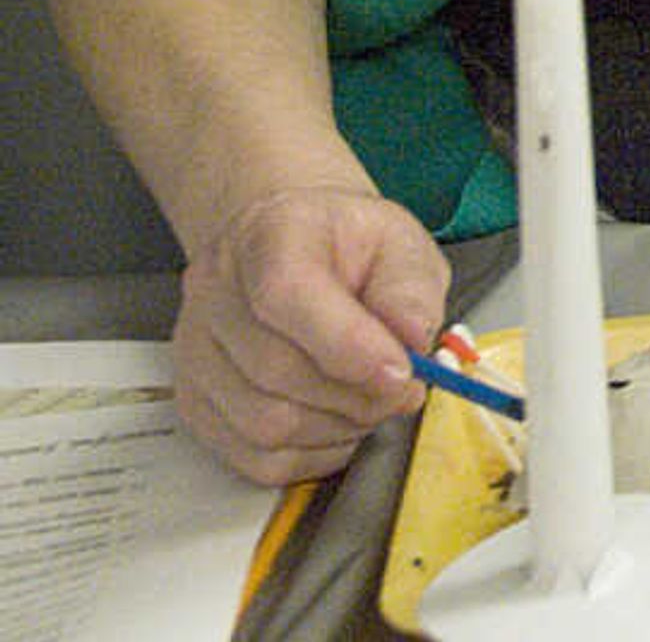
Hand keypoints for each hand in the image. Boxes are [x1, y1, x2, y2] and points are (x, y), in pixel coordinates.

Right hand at [174, 183, 451, 484]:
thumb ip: (410, 289)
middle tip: (403, 388)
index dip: (347, 344)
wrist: (300, 250)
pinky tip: (339, 423)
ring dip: (336, 426)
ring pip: (262, 423)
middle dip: (356, 394)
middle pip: (274, 369)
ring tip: (372, 402)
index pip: (285, 294)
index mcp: (269, 235)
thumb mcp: (400, 244)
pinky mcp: (195, 401)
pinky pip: (251, 457)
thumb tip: (412, 338)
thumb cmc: (350, 248)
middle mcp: (215, 291)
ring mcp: (195, 351)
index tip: (401, 371)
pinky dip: (310, 454)